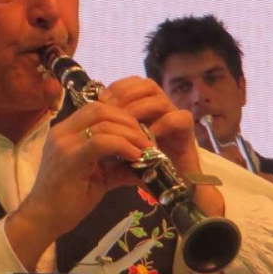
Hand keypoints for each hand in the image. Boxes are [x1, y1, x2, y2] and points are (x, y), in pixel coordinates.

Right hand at [6, 100, 149, 268]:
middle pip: (101, 110)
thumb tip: (148, 165)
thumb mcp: (98, 178)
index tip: (139, 132)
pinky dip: (123, 145)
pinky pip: (101, 142)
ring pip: (104, 124)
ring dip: (130, 134)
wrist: (44, 219)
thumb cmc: (68, 201)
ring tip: (146, 149)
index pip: (96, 109)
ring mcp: (64, 144)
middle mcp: (62, 132)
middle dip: (129, 122)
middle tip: (147, 139)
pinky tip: (135, 156)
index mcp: (65, 132)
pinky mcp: (69, 158)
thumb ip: (119, 167)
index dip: (121, 116)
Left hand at [101, 76, 223, 218]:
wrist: (173, 189)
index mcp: (143, 109)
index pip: (131, 84)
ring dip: (140, 108)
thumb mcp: (119, 154)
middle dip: (126, 94)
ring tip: (126, 122)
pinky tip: (146, 137)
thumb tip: (85, 128)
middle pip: (146, 85)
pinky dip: (160, 126)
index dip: (116, 89)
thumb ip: (108, 139)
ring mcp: (174, 118)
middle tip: (110, 107)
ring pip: (160, 98)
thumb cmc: (143, 170)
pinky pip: (176, 119)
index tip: (99, 99)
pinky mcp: (187, 132)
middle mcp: (160, 109)